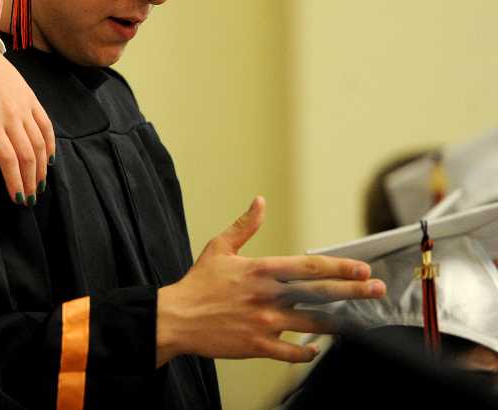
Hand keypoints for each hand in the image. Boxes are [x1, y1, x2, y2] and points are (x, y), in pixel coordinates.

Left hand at [0, 49, 55, 203]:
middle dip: (30, 180)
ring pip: (40, 143)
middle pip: (28, 155)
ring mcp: (24, 106)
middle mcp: (11, 116)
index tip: (18, 199)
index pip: (8, 160)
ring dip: (41, 166)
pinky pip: (46, 124)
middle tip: (30, 198)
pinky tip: (49, 158)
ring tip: (39, 183)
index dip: (15, 182)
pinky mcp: (31, 98)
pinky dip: (50, 143)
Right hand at [156, 196, 385, 364]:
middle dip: (353, 291)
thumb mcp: (219, 248)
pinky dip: (306, 351)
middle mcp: (268, 296)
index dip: (340, 267)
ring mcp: (264, 323)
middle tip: (378, 289)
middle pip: (319, 294)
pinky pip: (290, 352)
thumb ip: (244, 226)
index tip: (362, 268)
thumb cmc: (198, 283)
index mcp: (261, 270)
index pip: (309, 267)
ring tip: (359, 321)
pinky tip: (316, 349)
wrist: (176, 318)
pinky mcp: (257, 345)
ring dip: (339, 323)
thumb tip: (260, 201)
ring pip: (312, 325)